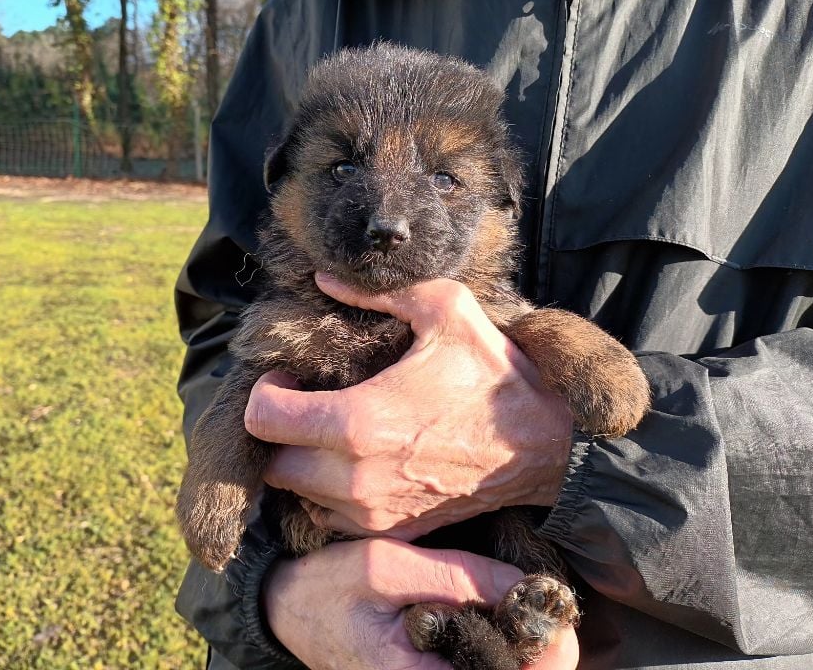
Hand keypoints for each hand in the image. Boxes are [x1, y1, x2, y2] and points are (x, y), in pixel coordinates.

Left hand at [244, 274, 573, 539]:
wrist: (549, 447)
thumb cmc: (497, 377)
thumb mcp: (445, 311)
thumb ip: (378, 293)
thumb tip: (325, 280)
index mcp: (358, 421)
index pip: (263, 418)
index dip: (266, 392)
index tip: (291, 379)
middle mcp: (356, 477)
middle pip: (273, 463)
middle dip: (279, 431)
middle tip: (306, 404)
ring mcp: (373, 512)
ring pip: (298, 494)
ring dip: (303, 463)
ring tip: (331, 432)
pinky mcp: (393, 531)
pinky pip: (331, 518)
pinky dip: (329, 494)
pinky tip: (356, 463)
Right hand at [263, 538, 578, 669]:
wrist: (285, 607)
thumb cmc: (329, 586)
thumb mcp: (386, 566)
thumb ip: (456, 577)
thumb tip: (525, 586)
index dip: (547, 653)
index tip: (557, 616)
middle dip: (537, 649)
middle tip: (542, 606)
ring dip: (519, 648)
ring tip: (518, 607)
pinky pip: (477, 669)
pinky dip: (497, 648)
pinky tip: (492, 616)